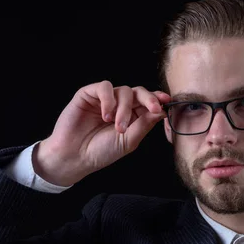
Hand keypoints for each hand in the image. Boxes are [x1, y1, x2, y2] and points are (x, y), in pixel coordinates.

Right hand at [33, 81, 170, 185]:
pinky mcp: (89, 94)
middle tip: (154, 108)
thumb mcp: (128, 141)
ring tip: (118, 127)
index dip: (158, 100)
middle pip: (139, 92)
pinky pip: (104, 87)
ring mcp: (105, 99)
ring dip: (124, 108)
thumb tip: (162, 111)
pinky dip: (108, 100)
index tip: (167, 103)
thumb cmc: (101, 152)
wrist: (75, 157)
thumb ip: (144, 125)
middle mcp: (119, 105)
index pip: (147, 103)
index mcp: (132, 116)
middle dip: (149, 99)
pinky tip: (106, 115)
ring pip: (123, 90)